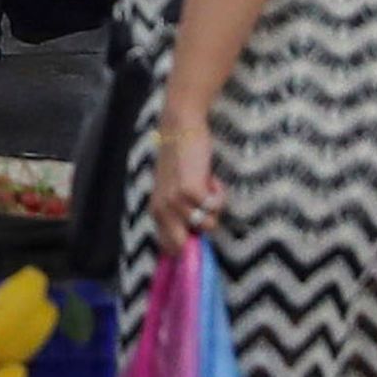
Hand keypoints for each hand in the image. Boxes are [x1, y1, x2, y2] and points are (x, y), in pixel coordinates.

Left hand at [149, 118, 222, 253]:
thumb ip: (177, 212)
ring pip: (208, 225)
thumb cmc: (180, 159)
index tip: (197, 243)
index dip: (184, 248)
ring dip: (214, 206)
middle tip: (204, 208)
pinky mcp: (191, 191)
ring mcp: (175, 202)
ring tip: (206, 185)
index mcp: (156, 211)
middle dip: (200, 231)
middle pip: (181, 246)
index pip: (167, 247)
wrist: (179, 128)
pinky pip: (215, 206)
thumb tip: (195, 237)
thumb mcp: (172, 189)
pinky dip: (220, 194)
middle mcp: (162, 210)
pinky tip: (211, 178)